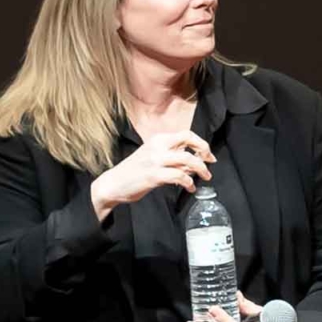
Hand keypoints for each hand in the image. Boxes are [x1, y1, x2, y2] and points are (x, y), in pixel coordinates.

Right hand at [91, 130, 214, 220]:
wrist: (112, 184)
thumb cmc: (135, 172)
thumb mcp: (153, 157)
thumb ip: (173, 157)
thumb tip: (195, 162)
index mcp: (158, 139)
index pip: (186, 134)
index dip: (201, 143)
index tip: (208, 155)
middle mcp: (157, 146)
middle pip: (189, 142)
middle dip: (204, 153)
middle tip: (210, 164)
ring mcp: (155, 160)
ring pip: (187, 159)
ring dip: (201, 169)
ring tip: (205, 177)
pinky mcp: (153, 175)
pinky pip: (179, 176)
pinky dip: (189, 182)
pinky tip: (190, 187)